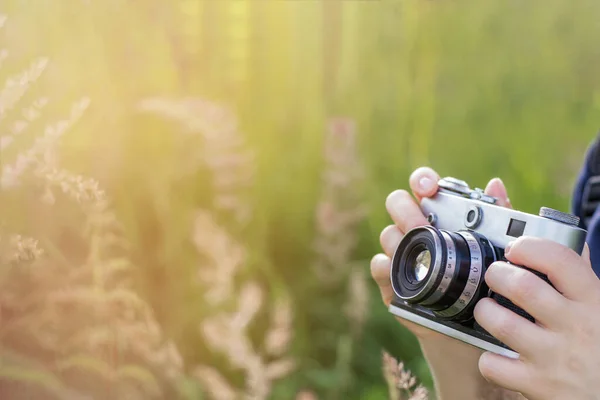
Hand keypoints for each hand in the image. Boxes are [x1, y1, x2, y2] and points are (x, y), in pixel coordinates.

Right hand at [370, 167, 510, 338]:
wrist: (468, 325)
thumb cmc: (480, 280)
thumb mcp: (495, 249)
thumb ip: (497, 217)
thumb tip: (495, 185)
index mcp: (437, 213)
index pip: (423, 186)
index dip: (422, 180)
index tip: (429, 187)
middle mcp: (414, 228)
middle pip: (397, 203)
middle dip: (407, 210)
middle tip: (424, 224)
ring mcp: (400, 253)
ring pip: (387, 234)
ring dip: (399, 239)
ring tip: (418, 252)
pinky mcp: (390, 280)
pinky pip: (378, 265)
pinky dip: (385, 266)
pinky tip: (397, 270)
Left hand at [474, 237, 599, 399]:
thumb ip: (585, 282)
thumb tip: (578, 246)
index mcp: (592, 302)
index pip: (560, 260)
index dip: (529, 247)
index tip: (514, 249)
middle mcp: (574, 327)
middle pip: (523, 287)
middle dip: (497, 274)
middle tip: (494, 276)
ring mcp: (554, 357)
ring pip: (502, 323)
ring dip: (486, 311)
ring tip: (488, 310)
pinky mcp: (538, 384)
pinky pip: (494, 365)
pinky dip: (487, 358)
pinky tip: (496, 353)